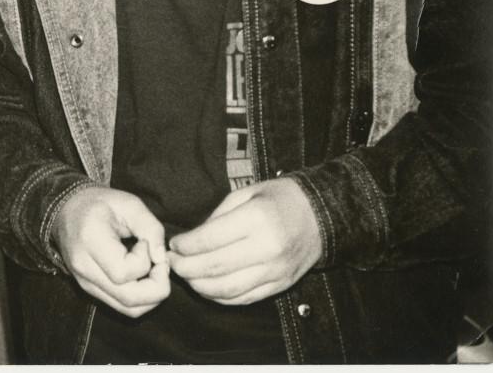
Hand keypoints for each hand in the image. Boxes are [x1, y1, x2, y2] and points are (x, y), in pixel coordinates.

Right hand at [52, 186, 170, 317]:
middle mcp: (85, 269)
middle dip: (157, 288)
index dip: (144, 261)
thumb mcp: (128, 203)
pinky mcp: (92, 291)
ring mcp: (87, 284)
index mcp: (90, 241)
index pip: (123, 272)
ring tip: (155, 271)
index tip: (145, 242)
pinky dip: (141, 298)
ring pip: (128, 309)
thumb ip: (150, 227)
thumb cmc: (99, 203)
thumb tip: (161, 259)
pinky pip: (122, 306)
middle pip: (128, 299)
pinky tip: (144, 277)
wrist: (67, 211)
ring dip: (152, 297)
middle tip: (162, 265)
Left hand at [168, 177, 321, 304]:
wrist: (320, 216)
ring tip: (186, 276)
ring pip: (227, 289)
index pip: (211, 239)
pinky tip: (207, 288)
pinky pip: (244, 299)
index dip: (186, 245)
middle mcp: (266, 249)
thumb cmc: (279, 198)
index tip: (173, 245)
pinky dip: (220, 297)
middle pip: (215, 267)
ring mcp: (274, 272)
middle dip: (186, 268)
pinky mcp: (279, 286)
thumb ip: (219, 216)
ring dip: (199, 286)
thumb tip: (192, 239)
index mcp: (256, 219)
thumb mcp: (247, 193)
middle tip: (172, 263)